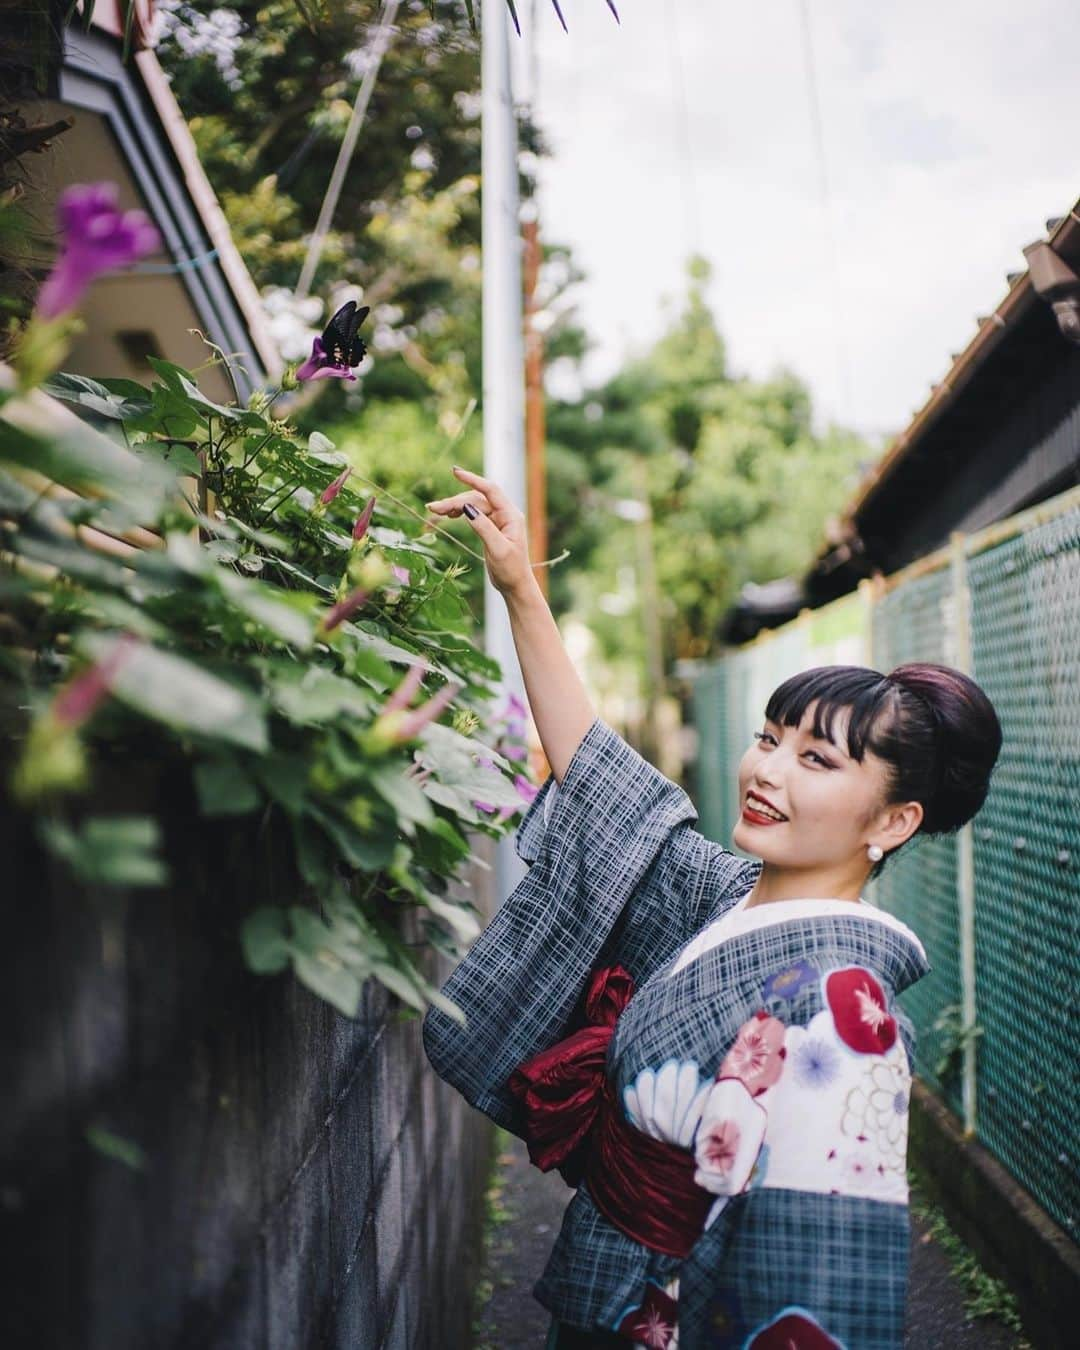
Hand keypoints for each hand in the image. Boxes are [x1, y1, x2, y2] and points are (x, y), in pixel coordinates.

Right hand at [426, 466, 533, 597]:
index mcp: (511, 515)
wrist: (515, 586)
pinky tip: (449, 515)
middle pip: (476, 499)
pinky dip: (460, 512)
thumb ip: (484, 528)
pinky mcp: (490, 527)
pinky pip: (473, 514)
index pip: (490, 490)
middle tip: (433, 508)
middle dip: (455, 501)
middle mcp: (505, 514)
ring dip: (454, 506)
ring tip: (435, 511)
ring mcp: (497, 520)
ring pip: (473, 506)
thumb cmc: (511, 570)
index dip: (472, 479)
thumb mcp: (498, 549)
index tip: (455, 472)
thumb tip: (467, 508)